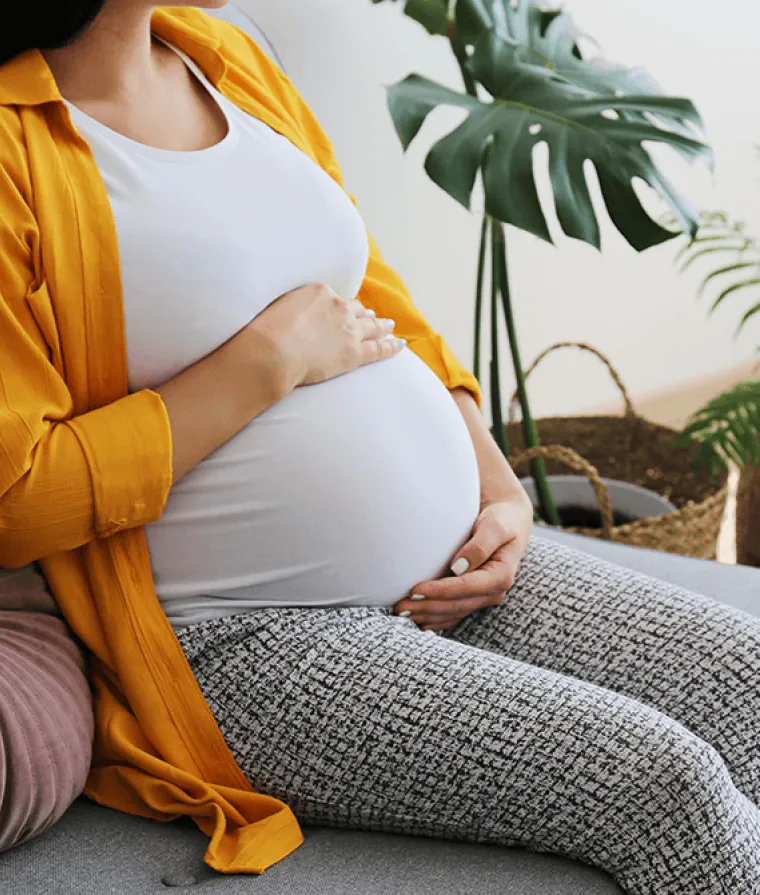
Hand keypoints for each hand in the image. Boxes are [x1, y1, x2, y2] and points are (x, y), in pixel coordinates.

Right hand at [248, 283, 405, 390]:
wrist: (273, 351)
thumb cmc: (266, 332)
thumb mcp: (277, 306)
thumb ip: (291, 305)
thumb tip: (292, 312)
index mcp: (321, 292)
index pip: (336, 298)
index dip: (341, 305)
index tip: (342, 309)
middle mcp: (340, 307)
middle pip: (357, 310)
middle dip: (364, 313)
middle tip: (371, 315)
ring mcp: (350, 331)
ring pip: (373, 326)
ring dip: (382, 326)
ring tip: (389, 326)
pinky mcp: (355, 353)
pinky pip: (379, 348)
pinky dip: (392, 346)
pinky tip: (400, 345)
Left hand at [394, 492, 532, 631]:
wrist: (509, 521)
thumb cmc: (502, 519)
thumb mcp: (496, 526)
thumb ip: (480, 545)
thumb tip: (459, 566)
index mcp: (501, 575)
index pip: (466, 587)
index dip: (440, 591)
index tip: (415, 589)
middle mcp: (494, 590)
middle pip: (457, 604)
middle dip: (427, 607)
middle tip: (400, 606)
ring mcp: (484, 596)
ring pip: (453, 612)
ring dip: (427, 615)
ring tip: (402, 613)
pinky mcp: (475, 596)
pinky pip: (454, 613)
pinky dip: (436, 619)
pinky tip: (418, 621)